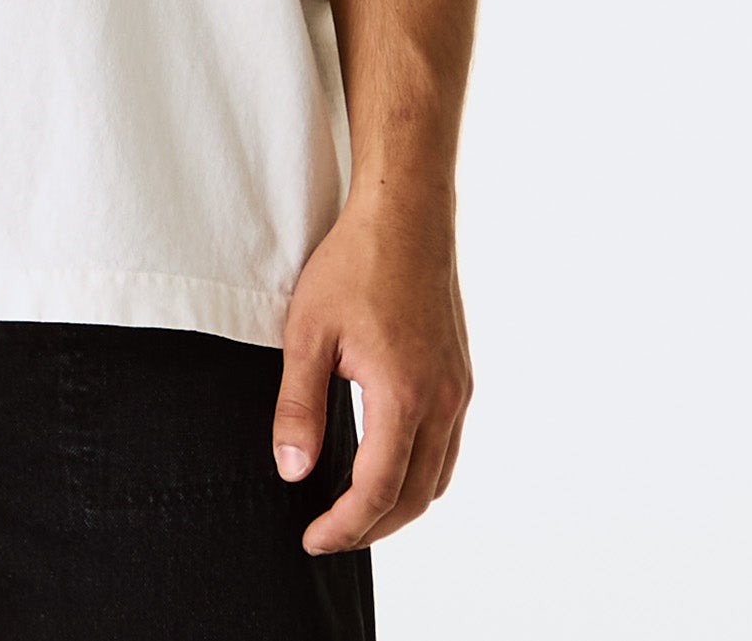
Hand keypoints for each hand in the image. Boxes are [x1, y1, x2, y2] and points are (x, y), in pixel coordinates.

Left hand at [271, 186, 472, 551]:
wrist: (406, 212)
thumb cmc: (355, 262)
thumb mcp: (308, 332)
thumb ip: (298, 406)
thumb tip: (291, 471)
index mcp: (404, 394)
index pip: (378, 490)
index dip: (344, 525)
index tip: (311, 539)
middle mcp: (442, 400)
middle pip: (415, 497)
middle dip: (371, 527)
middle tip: (328, 535)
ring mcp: (458, 388)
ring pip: (437, 477)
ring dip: (399, 505)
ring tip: (354, 512)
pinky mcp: (460, 374)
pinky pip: (447, 446)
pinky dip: (419, 472)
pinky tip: (387, 465)